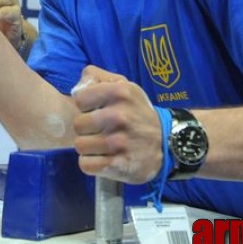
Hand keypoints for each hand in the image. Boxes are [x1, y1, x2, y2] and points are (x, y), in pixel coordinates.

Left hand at [70, 65, 163, 183]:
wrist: (166, 143)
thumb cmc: (137, 113)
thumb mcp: (125, 87)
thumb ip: (97, 78)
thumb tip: (76, 87)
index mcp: (120, 93)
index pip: (80, 99)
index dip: (85, 106)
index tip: (95, 110)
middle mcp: (119, 116)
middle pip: (78, 125)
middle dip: (86, 129)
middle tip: (99, 130)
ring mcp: (118, 142)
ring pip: (80, 146)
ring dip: (89, 147)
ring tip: (102, 145)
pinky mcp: (118, 165)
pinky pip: (86, 164)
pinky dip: (91, 164)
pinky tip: (103, 158)